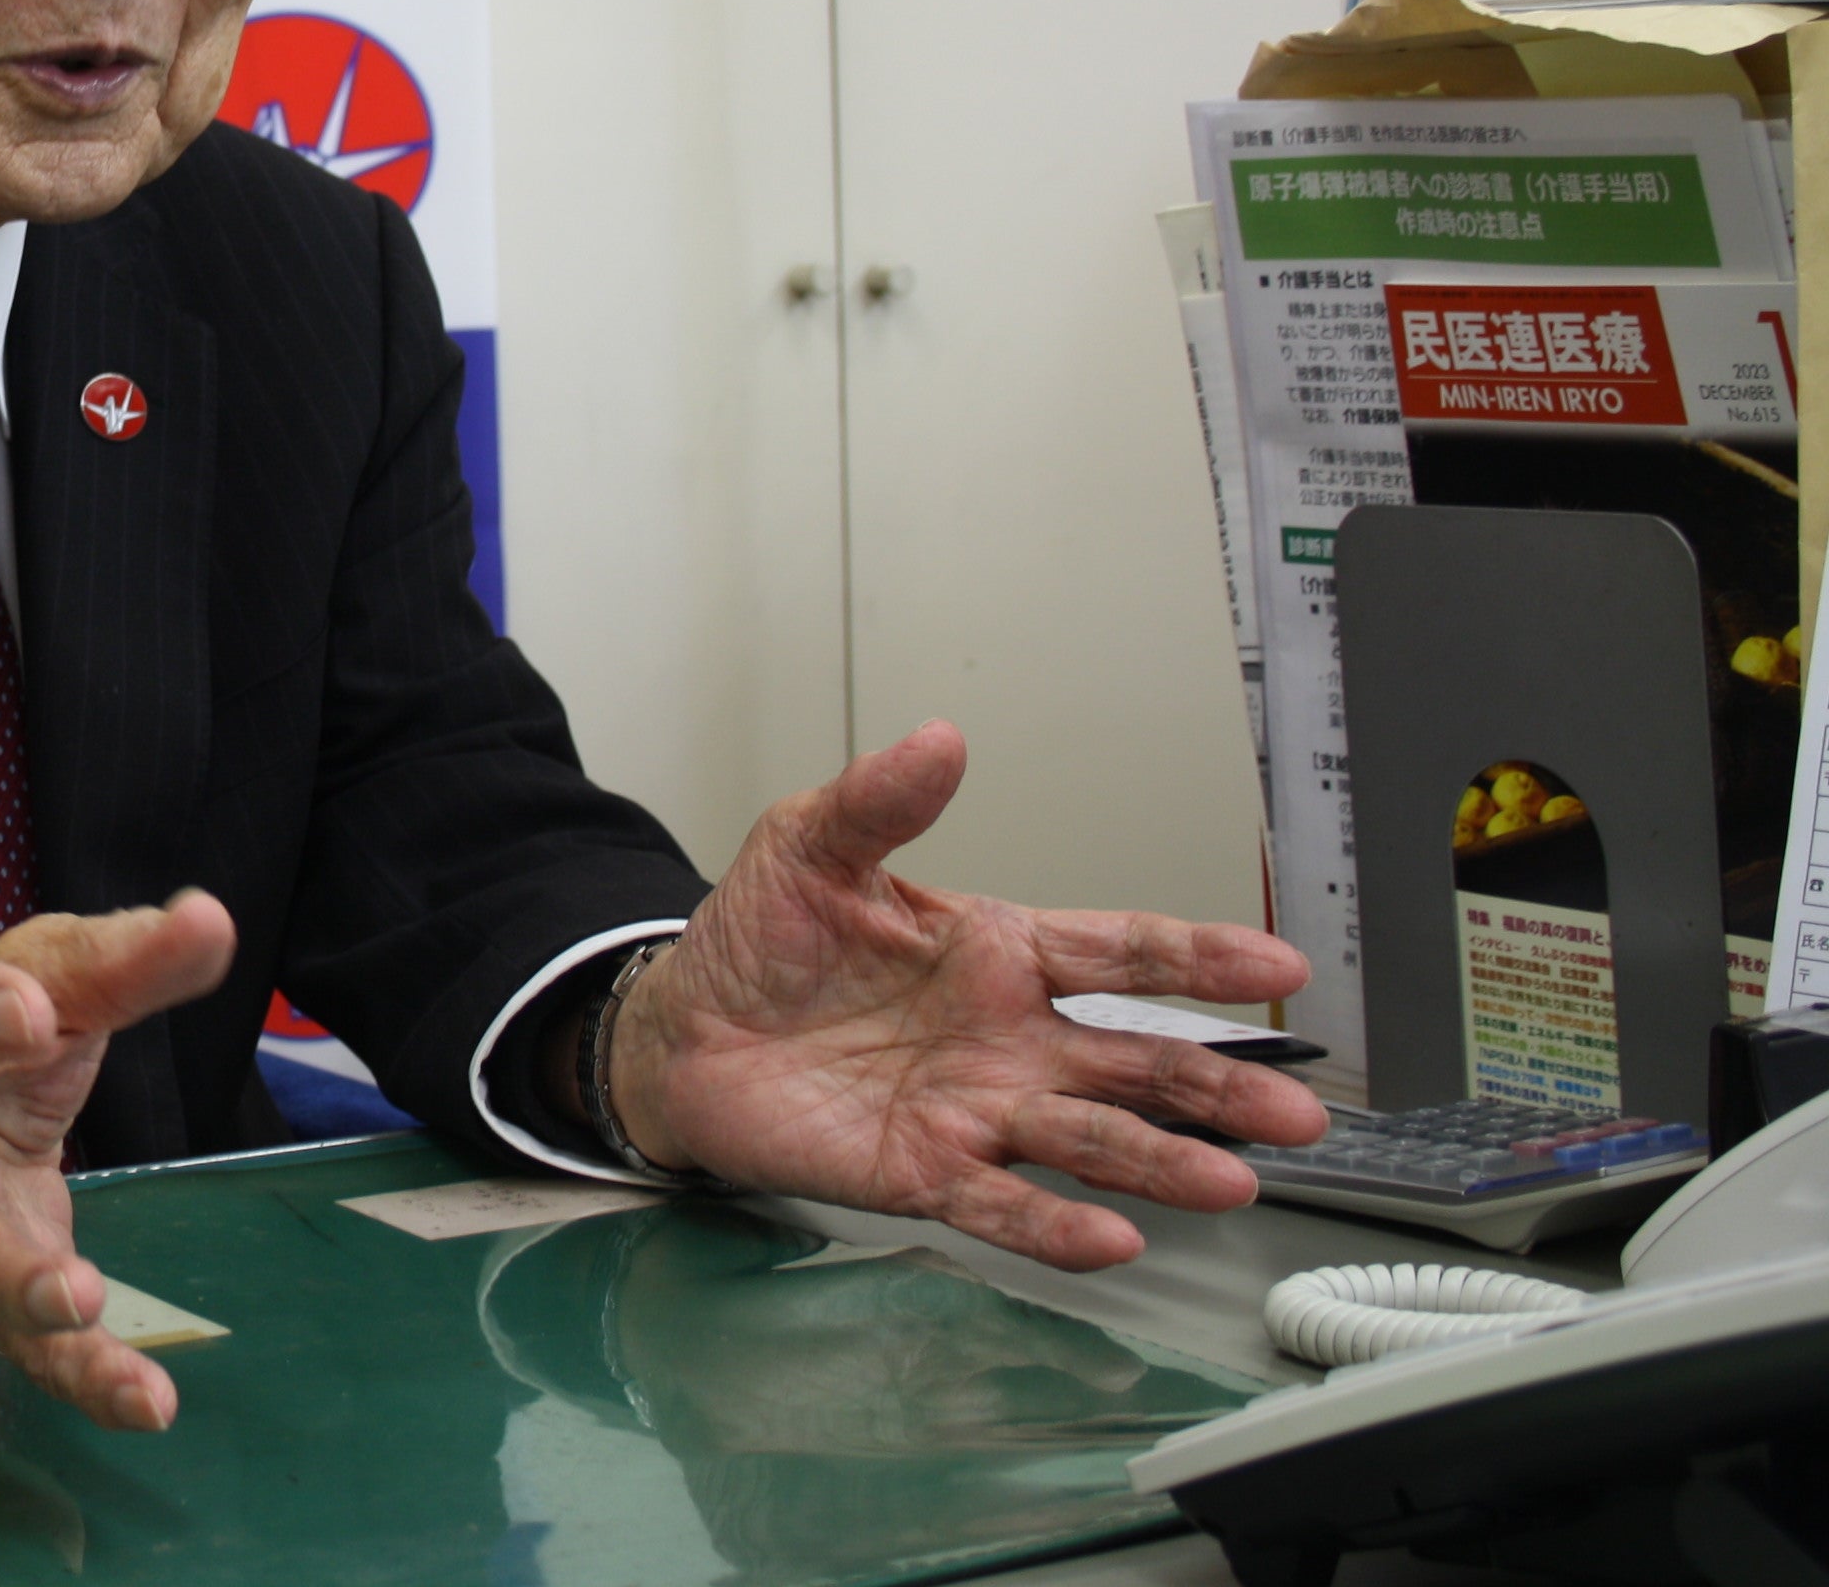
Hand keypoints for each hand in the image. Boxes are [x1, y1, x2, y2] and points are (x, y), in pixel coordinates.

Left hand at [604, 720, 1325, 1270]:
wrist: (680, 1031)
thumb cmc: (759, 941)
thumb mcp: (810, 846)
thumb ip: (880, 800)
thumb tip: (939, 738)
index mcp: (998, 953)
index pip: (1119, 951)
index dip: (1199, 959)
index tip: (1279, 964)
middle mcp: (1007, 1040)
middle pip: (1135, 1062)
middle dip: (1217, 1085)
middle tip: (1298, 1113)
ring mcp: (974, 1110)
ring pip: (1089, 1139)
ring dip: (1160, 1162)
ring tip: (1229, 1181)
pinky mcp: (923, 1172)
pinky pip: (1002, 1204)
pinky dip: (1055, 1225)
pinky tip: (1111, 1240)